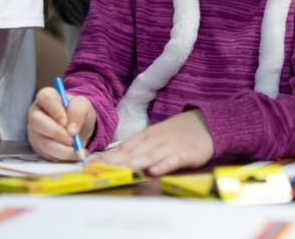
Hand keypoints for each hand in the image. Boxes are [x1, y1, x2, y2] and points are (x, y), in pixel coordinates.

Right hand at [27, 86, 95, 161]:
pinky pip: (46, 155)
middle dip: (57, 133)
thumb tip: (71, 131)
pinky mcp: (38, 146)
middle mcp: (36, 113)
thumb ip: (78, 111)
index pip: (45, 97)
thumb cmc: (78, 112)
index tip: (66, 121)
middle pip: (37, 121)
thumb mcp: (84, 106)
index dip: (56, 110)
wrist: (78, 127)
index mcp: (47, 97)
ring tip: (76, 149)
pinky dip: (62, 157)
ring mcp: (35, 131)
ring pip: (43, 142)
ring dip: (62, 149)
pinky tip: (72, 154)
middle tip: (72, 139)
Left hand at [94, 110, 213, 175]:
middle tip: (95, 171)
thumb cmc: (177, 132)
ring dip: (133, 164)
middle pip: (131, 153)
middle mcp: (154, 141)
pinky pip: (173, 160)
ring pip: (149, 156)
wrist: (206, 122)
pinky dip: (164, 165)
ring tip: (118, 172)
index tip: (88, 166)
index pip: (121, 148)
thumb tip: (114, 157)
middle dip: (113, 162)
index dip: (105, 157)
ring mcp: (170, 146)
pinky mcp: (186, 153)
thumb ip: (137, 148)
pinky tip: (154, 171)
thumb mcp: (155, 136)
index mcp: (145, 137)